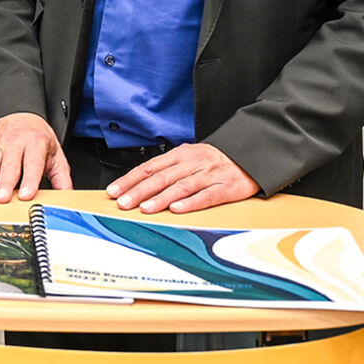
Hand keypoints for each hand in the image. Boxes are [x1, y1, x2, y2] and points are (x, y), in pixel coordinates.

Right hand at [0, 113, 71, 201]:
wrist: (22, 115)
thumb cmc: (38, 139)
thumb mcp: (55, 154)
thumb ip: (62, 178)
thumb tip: (67, 198)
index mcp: (35, 143)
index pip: (32, 164)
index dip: (29, 181)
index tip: (26, 196)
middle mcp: (15, 141)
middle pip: (10, 164)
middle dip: (5, 182)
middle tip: (2, 198)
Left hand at [107, 143, 258, 213]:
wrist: (250, 154)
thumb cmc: (214, 161)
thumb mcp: (188, 158)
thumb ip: (167, 169)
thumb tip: (139, 184)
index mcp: (180, 155)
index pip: (149, 167)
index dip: (130, 179)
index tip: (114, 191)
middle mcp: (192, 163)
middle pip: (161, 177)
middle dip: (139, 191)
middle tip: (123, 203)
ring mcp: (209, 174)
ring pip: (181, 186)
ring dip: (161, 198)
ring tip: (145, 208)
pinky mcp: (226, 187)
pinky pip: (207, 195)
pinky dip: (191, 202)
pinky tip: (177, 209)